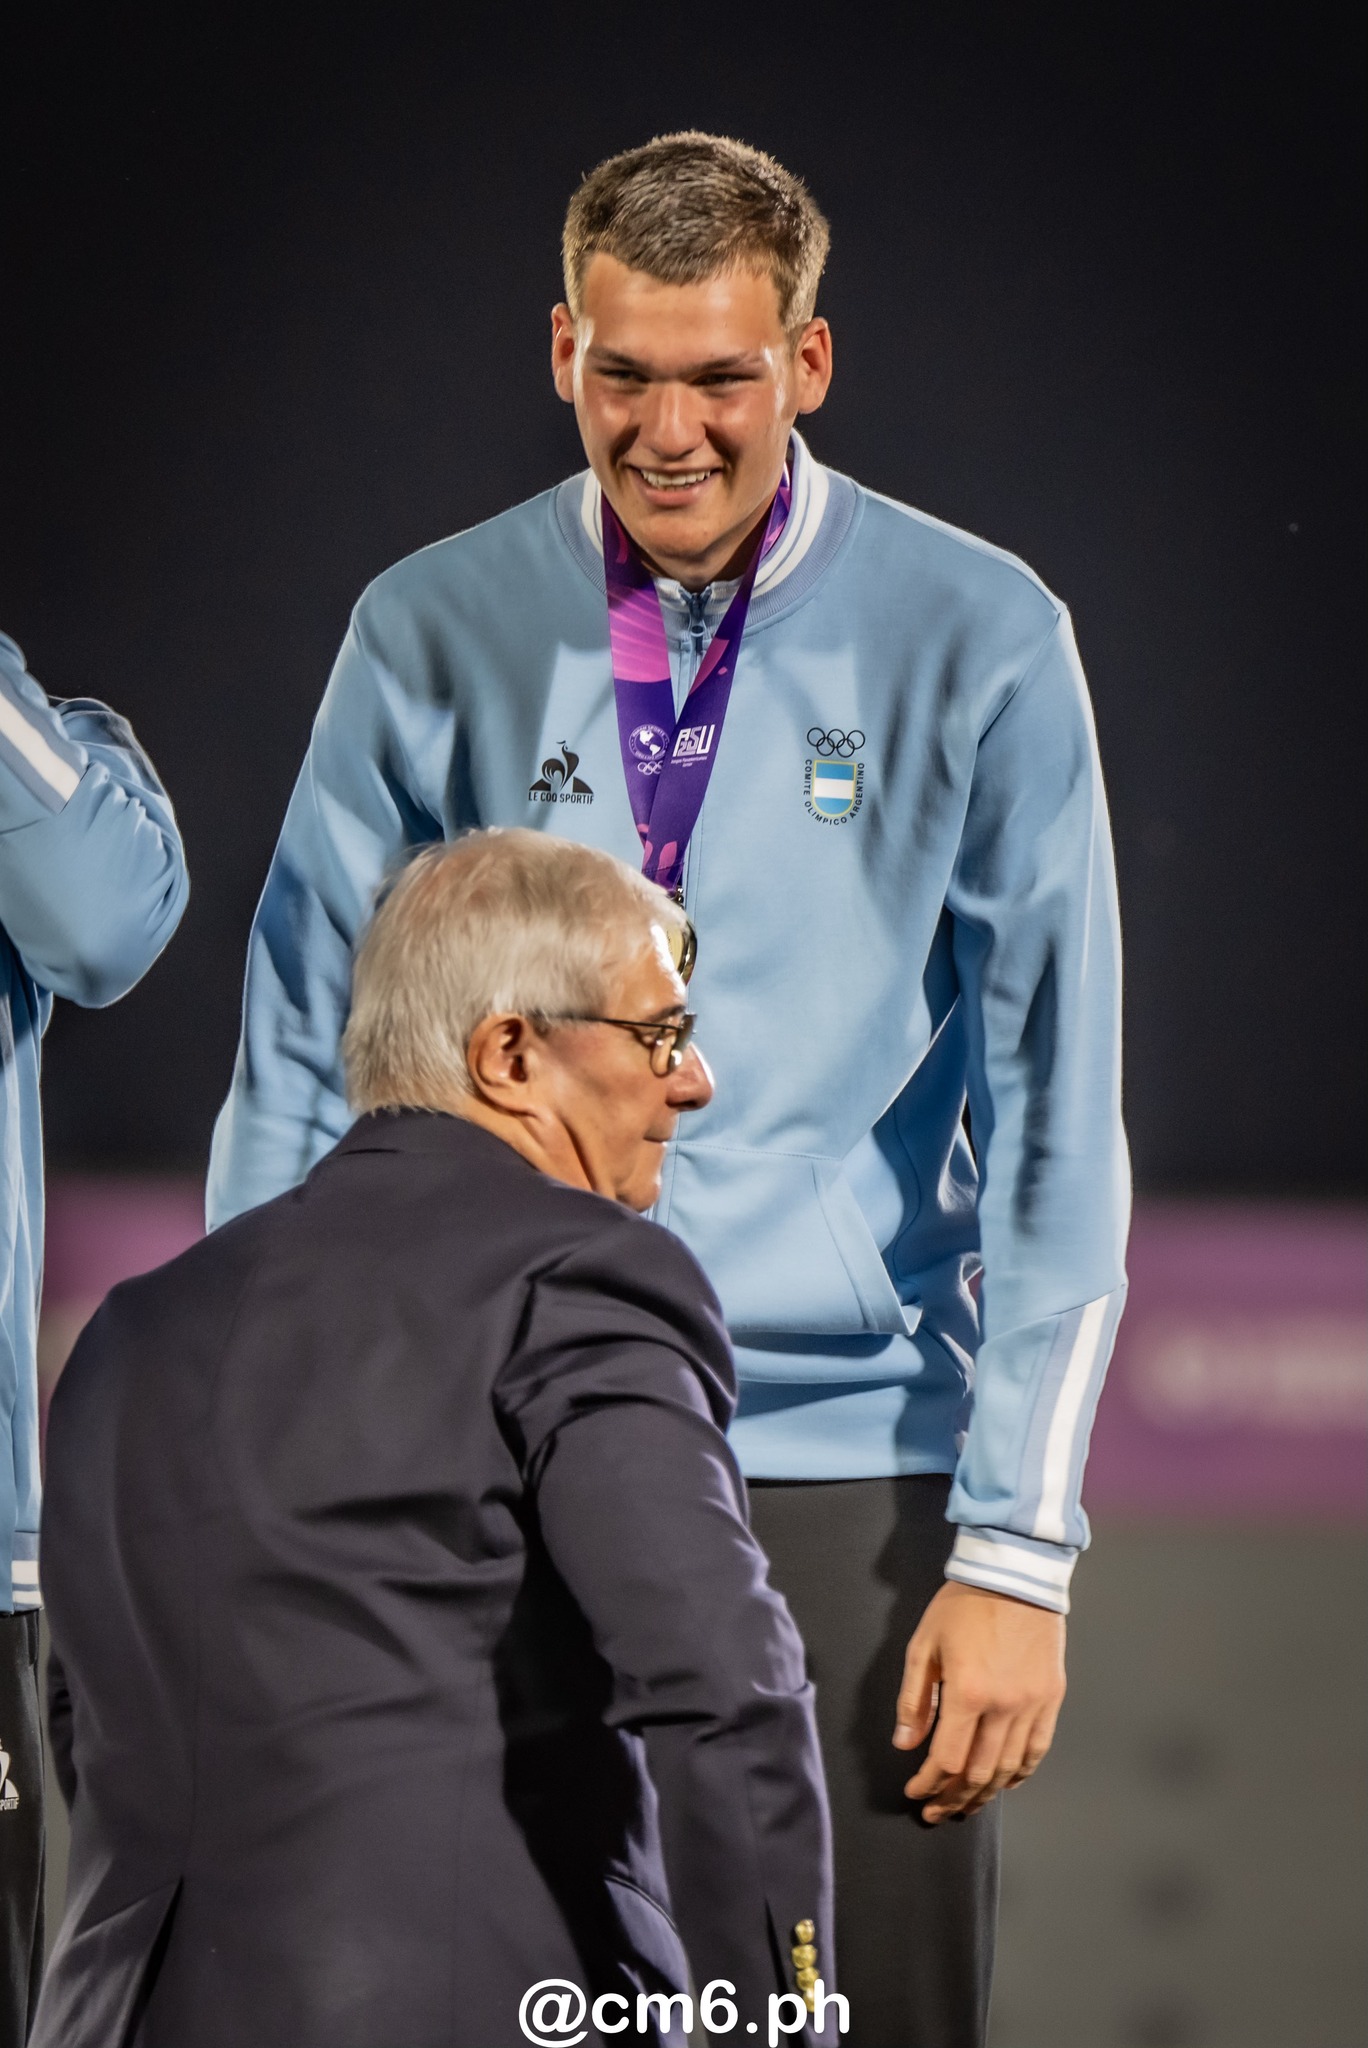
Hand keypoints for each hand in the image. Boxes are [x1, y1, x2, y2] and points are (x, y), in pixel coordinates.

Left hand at [892, 1581, 1065, 1822]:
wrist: (1016, 1573)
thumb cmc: (964, 1604)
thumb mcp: (924, 1644)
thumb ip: (913, 1698)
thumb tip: (905, 1742)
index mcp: (968, 1693)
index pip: (946, 1760)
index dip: (928, 1784)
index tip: (915, 1793)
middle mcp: (1004, 1707)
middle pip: (978, 1774)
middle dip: (953, 1799)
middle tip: (937, 1811)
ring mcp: (1032, 1705)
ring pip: (1009, 1769)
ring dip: (986, 1794)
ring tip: (966, 1804)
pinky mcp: (1051, 1697)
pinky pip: (1038, 1749)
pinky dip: (1020, 1773)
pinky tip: (1005, 1782)